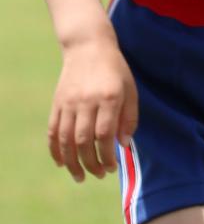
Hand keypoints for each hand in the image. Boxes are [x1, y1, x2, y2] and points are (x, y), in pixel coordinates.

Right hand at [48, 38, 137, 181]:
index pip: (104, 134)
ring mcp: (69, 102)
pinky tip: (61, 162)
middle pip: (84, 140)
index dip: (107, 155)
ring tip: (80, 176)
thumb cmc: (115, 71)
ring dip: (72, 161)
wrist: (88, 47)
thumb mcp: (131, 91)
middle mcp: (86, 101)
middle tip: (99, 175)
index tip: (111, 167)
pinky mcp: (57, 102)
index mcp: (109, 97)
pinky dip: (55, 148)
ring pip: (66, 138)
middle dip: (91, 163)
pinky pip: (53, 129)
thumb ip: (129, 118)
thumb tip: (123, 145)